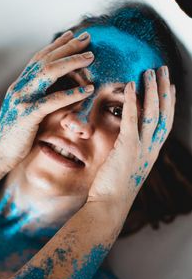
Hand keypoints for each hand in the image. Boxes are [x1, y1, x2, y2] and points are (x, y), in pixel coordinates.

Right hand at [0, 30, 94, 171]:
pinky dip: (71, 94)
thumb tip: (55, 91)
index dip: (57, 46)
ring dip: (71, 62)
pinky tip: (88, 90)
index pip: (39, 58)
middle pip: (46, 59)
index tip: (73, 36)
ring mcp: (22, 99)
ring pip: (48, 72)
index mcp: (20, 85)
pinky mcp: (27, 115)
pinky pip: (52, 100)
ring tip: (91, 57)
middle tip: (87, 38)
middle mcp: (20, 87)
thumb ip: (36, 98)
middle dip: (68, 47)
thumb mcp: (25, 111)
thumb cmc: (15, 135)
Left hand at [87, 66, 175, 215]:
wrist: (109, 207)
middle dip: (165, 90)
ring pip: (153, 113)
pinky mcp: (127, 148)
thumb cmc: (113, 190)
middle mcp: (151, 149)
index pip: (165, 124)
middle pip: (164, 114)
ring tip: (150, 71)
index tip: (169, 88)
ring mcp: (142, 148)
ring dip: (152, 90)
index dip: (169, 104)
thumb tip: (123, 143)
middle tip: (163, 70)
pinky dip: (133, 101)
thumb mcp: (127, 168)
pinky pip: (133, 119)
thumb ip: (129, 153)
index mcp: (151, 153)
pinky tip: (131, 85)